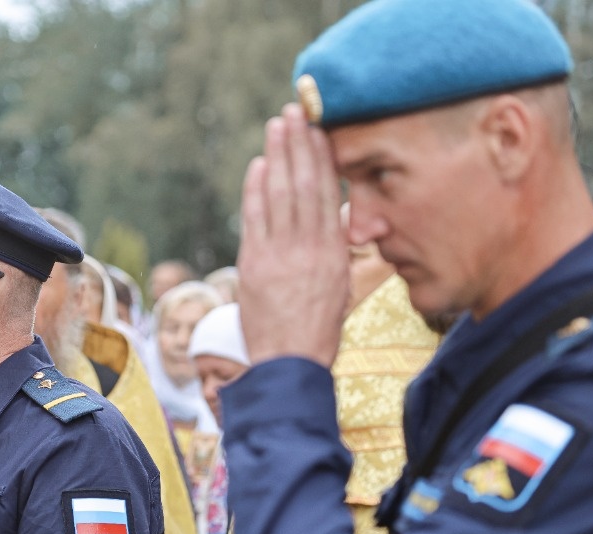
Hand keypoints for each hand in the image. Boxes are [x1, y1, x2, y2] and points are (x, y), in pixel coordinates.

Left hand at [237, 103, 348, 368]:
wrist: (290, 363)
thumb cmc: (317, 328)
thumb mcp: (339, 285)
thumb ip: (334, 248)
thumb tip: (334, 217)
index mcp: (334, 252)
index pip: (328, 194)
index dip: (322, 158)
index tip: (319, 130)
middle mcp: (310, 247)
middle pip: (304, 185)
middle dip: (299, 145)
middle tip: (294, 112)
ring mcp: (280, 254)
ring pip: (280, 194)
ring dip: (278, 156)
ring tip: (277, 126)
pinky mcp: (253, 264)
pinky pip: (255, 218)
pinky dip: (256, 189)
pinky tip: (259, 165)